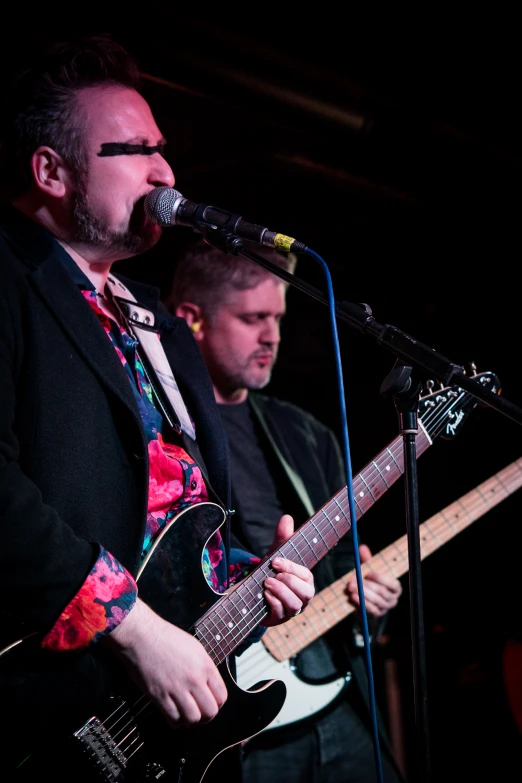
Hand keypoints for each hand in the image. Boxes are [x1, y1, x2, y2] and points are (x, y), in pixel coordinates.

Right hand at [103, 598, 227, 726]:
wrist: (142, 636)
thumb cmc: (166, 638)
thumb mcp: (194, 647)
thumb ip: (204, 667)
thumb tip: (209, 685)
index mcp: (204, 665)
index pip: (221, 696)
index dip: (218, 703)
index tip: (212, 703)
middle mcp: (193, 679)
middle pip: (210, 712)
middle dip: (207, 716)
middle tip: (201, 713)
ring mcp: (176, 689)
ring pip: (193, 719)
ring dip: (192, 721)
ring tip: (188, 714)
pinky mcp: (159, 696)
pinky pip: (173, 719)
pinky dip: (176, 722)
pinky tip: (175, 714)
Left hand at [262, 514, 314, 626]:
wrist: (255, 593)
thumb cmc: (272, 572)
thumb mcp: (276, 554)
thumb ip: (282, 537)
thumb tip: (287, 517)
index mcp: (305, 580)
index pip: (306, 575)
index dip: (292, 568)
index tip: (275, 561)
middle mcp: (302, 596)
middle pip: (307, 592)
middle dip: (289, 582)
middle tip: (272, 575)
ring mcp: (292, 609)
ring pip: (295, 605)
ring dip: (281, 592)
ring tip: (267, 583)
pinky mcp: (280, 618)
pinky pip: (281, 613)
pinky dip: (273, 603)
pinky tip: (264, 595)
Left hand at [344, 544, 401, 618]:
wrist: (364, 599)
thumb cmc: (369, 581)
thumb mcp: (369, 569)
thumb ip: (367, 560)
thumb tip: (362, 548)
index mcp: (395, 587)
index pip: (393, 584)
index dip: (381, 579)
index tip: (369, 573)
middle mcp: (393, 599)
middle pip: (382, 593)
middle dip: (367, 586)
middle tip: (353, 581)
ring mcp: (385, 609)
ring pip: (376, 602)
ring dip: (362, 594)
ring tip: (351, 588)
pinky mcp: (376, 615)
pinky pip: (370, 610)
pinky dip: (361, 603)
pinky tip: (353, 597)